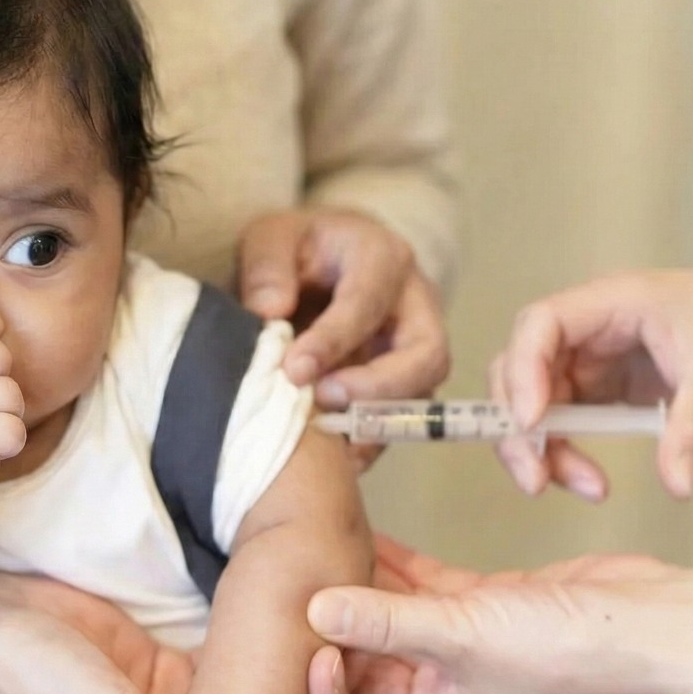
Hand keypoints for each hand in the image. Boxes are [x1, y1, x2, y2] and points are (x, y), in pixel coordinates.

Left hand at [237, 207, 449, 469]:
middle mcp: (415, 303)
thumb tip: (270, 310)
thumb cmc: (297, 250)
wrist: (318, 264)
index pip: (369, 301)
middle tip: (324, 402)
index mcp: (382, 257)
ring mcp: (417, 346)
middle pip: (426, 354)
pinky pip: (402, 419)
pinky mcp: (406, 381)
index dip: (334, 340)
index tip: (293, 370)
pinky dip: (371, 441)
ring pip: (422, 393)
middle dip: (379, 388)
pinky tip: (336, 456)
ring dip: (378, 421)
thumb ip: (266, 267)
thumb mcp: (270, 238)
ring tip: (327, 437)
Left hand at [308, 536, 678, 693]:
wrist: (642, 622)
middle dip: (336, 610)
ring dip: (365, 577)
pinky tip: (368, 529)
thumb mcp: (459, 633)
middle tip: (289, 566)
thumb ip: (386, 620)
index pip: (354, 688)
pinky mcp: (487, 607)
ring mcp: (466, 646)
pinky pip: (429, 586)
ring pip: (399, 610)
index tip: (280, 609)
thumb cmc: (560, 649)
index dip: (317, 651)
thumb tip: (314, 607)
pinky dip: (401, 562)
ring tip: (319, 539)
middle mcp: (444, 687)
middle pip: (371, 647)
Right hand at [489, 265, 692, 499]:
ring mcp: (594, 359)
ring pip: (537, 404)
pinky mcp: (605, 389)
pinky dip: (566, 455)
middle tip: (536, 480)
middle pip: (521, 370)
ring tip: (587, 488)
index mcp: (612, 302)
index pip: (541, 325)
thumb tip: (676, 485)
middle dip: (520, 427)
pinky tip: (592, 483)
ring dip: (544, 450)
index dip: (524, 371)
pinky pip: (566, 423)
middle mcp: (591, 328)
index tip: (534, 423)